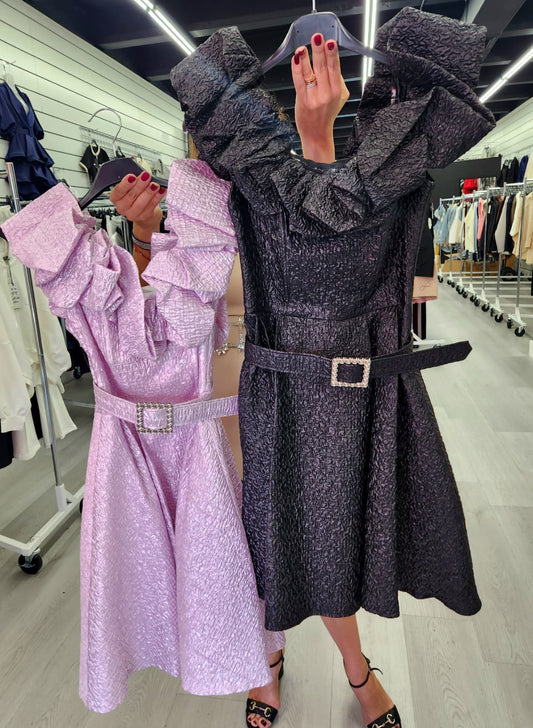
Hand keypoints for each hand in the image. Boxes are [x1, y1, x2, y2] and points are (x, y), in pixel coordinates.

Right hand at [109, 172, 165, 240]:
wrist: (145, 209)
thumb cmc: (136, 193)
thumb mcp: (132, 182)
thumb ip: (133, 174)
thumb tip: (137, 162)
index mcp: (116, 197)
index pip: (118, 191)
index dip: (125, 184)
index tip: (132, 176)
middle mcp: (122, 207)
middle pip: (130, 197)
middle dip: (139, 185)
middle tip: (146, 176)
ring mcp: (133, 213)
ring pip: (141, 203)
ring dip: (149, 192)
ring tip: (155, 184)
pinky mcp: (144, 216)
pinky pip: (151, 206)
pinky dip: (157, 197)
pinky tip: (161, 190)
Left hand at [291, 34, 349, 162]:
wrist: (317, 134)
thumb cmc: (326, 114)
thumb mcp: (339, 98)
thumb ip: (337, 81)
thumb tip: (332, 61)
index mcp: (338, 90)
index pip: (335, 68)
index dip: (332, 54)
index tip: (330, 41)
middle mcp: (327, 94)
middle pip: (324, 68)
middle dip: (320, 51)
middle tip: (318, 37)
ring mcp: (315, 98)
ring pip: (311, 73)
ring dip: (306, 58)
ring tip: (303, 47)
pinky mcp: (303, 101)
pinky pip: (299, 81)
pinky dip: (297, 69)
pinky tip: (296, 59)